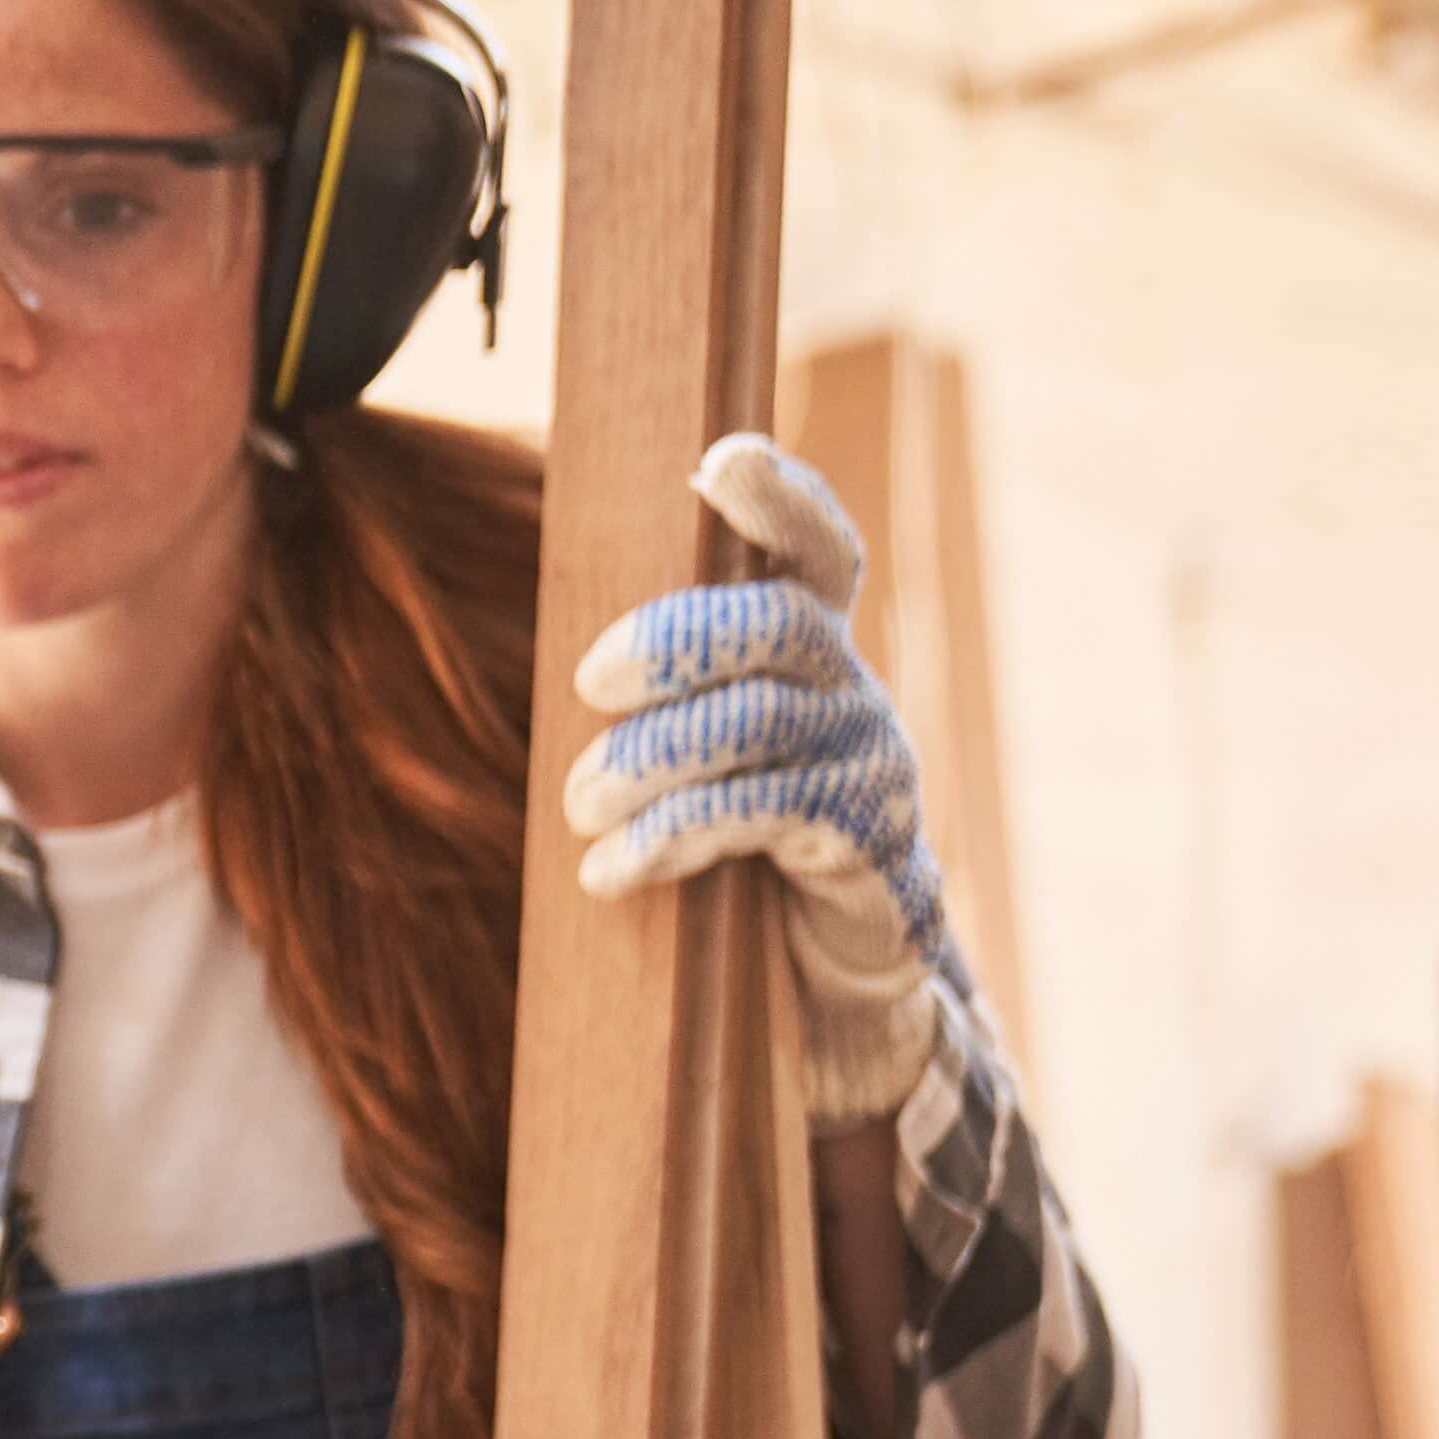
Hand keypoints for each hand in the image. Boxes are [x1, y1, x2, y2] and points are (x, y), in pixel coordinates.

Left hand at [562, 432, 951, 1123]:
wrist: (822, 977)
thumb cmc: (735, 844)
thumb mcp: (701, 753)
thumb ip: (664, 692)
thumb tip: (567, 654)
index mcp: (812, 646)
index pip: (818, 547)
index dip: (782, 500)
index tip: (722, 460)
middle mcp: (853, 689)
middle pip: (778, 623)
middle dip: (674, 641)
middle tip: (586, 686)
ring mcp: (872, 763)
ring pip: (762, 721)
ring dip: (650, 759)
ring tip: (580, 807)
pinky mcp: (868, 844)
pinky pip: (769, 814)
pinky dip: (674, 836)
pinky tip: (610, 871)